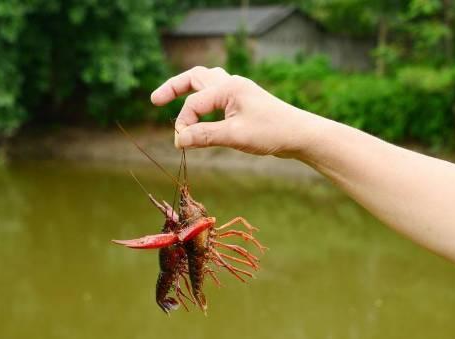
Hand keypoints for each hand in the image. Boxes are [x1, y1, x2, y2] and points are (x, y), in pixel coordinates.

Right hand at [150, 66, 318, 158]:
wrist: (300, 134)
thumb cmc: (271, 132)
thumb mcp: (235, 136)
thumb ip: (204, 136)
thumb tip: (178, 140)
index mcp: (228, 88)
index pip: (194, 104)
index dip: (184, 124)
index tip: (180, 144)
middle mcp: (231, 84)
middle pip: (194, 78)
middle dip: (173, 88)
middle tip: (155, 100)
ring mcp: (238, 91)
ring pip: (205, 83)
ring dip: (188, 90)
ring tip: (172, 99)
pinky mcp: (243, 102)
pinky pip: (215, 95)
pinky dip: (203, 101)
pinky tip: (200, 114)